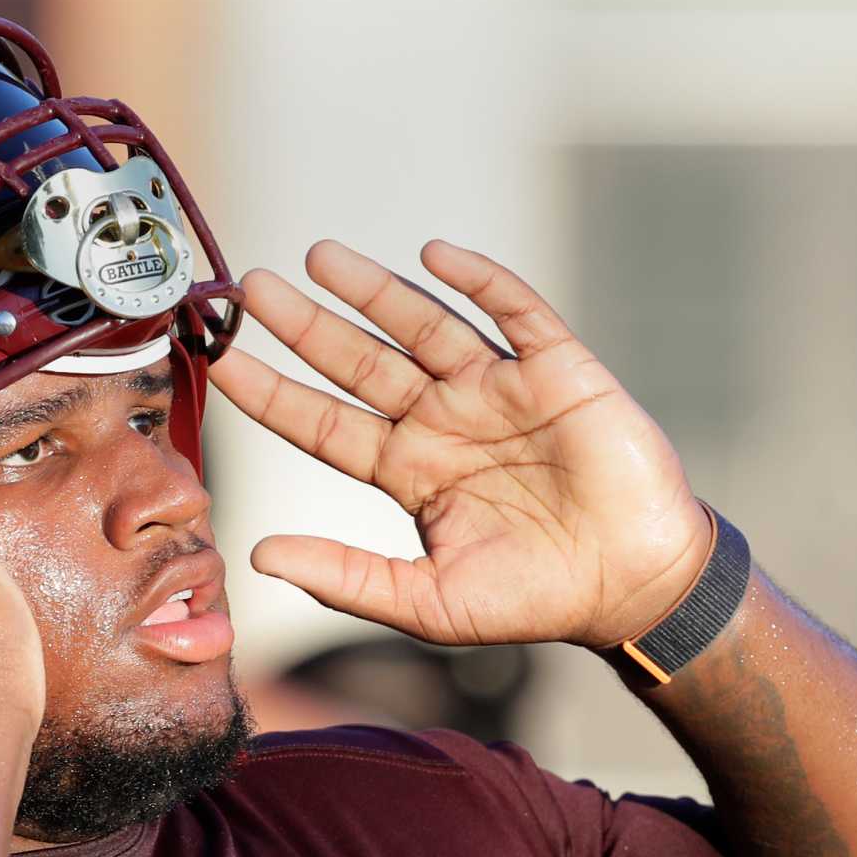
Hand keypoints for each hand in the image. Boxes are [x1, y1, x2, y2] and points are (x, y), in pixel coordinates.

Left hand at [209, 239, 712, 649]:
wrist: (634, 585)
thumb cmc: (533, 598)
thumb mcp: (426, 602)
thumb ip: (345, 577)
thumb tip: (259, 557)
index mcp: (408, 470)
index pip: (323, 424)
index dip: (272, 394)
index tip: (221, 363)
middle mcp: (443, 420)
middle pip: (358, 362)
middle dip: (306, 325)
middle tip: (251, 286)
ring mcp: (498, 390)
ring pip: (422, 325)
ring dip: (373, 289)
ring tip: (318, 255)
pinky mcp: (558, 370)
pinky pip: (514, 312)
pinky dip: (478, 281)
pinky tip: (433, 256)